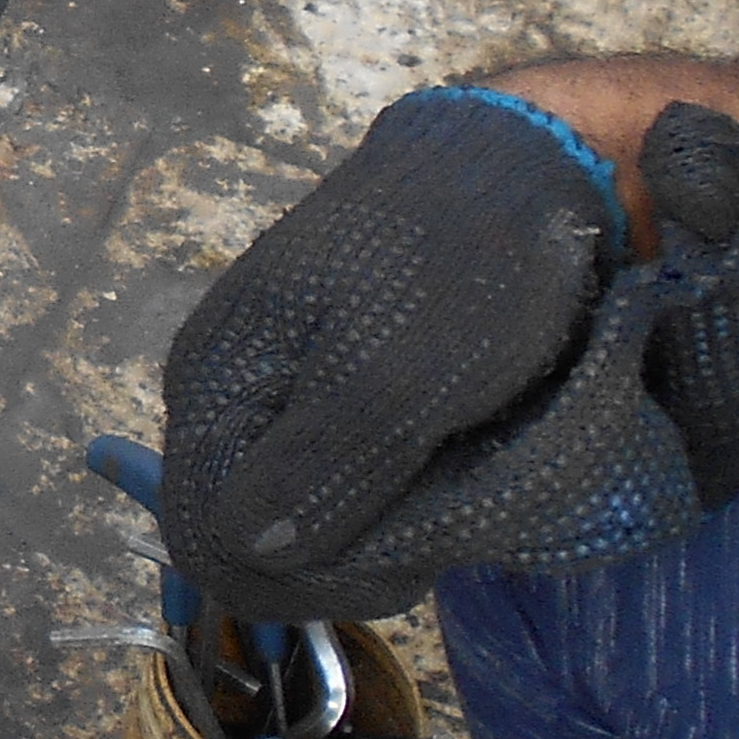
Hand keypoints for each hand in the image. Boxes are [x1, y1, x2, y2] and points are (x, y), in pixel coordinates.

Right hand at [158, 88, 738, 625]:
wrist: (529, 164)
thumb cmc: (467, 262)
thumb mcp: (401, 371)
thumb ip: (320, 465)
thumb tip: (246, 550)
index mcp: (214, 379)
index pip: (210, 538)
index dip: (304, 574)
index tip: (404, 556)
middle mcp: (225, 390)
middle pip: (250, 537)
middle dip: (345, 554)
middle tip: (440, 523)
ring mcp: (274, 391)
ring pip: (300, 519)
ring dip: (377, 528)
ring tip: (450, 483)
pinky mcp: (324, 390)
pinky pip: (336, 483)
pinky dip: (392, 495)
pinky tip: (440, 465)